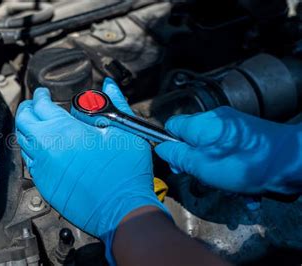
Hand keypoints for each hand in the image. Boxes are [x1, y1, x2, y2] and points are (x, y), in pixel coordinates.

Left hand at [15, 78, 170, 261]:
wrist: (121, 209)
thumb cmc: (125, 173)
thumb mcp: (125, 130)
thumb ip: (114, 103)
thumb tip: (108, 86)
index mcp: (64, 130)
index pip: (41, 104)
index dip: (41, 95)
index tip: (44, 93)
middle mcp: (47, 148)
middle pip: (23, 121)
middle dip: (28, 109)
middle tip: (35, 104)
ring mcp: (43, 168)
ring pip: (22, 142)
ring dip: (27, 129)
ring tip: (38, 124)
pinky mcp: (44, 185)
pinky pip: (30, 162)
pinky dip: (32, 150)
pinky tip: (43, 149)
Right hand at [156, 106, 301, 194]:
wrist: (293, 162)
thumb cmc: (244, 164)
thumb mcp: (202, 165)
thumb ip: (177, 157)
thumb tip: (160, 149)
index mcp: (202, 123)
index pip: (172, 126)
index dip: (170, 146)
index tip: (178, 165)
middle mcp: (217, 122)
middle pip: (193, 142)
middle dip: (196, 164)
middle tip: (204, 179)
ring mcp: (235, 131)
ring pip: (212, 153)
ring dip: (216, 173)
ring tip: (229, 187)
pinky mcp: (250, 141)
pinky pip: (231, 157)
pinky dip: (234, 173)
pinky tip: (244, 188)